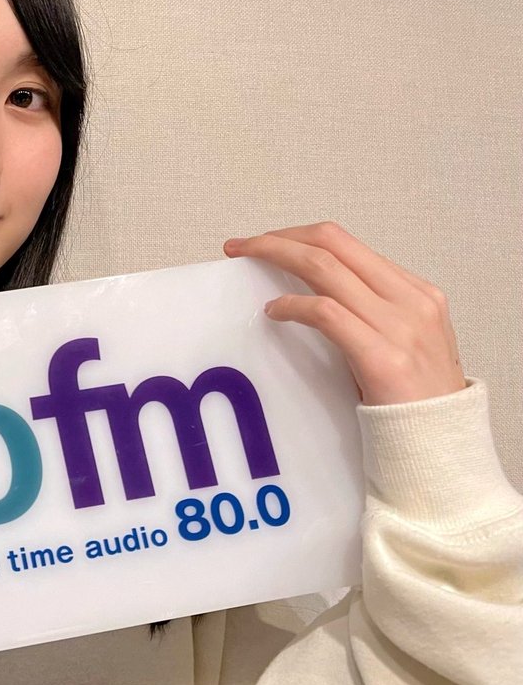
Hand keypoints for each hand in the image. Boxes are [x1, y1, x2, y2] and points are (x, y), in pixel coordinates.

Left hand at [222, 221, 465, 405]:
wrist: (443, 448)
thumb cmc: (415, 402)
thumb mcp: (404, 343)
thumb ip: (372, 314)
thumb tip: (315, 292)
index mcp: (418, 293)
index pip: (349, 244)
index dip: (300, 236)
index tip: (266, 242)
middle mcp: (412, 300)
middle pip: (333, 244)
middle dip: (281, 238)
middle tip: (241, 245)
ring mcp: (400, 327)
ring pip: (325, 267)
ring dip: (276, 257)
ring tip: (245, 263)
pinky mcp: (383, 358)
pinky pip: (326, 313)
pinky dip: (292, 305)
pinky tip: (272, 311)